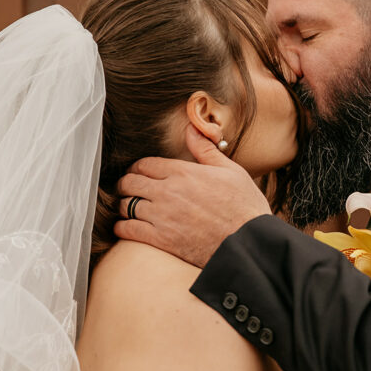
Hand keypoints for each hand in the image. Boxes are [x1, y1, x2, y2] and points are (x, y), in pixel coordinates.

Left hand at [114, 126, 272, 267]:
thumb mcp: (230, 170)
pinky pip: (128, 230)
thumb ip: (204, 149)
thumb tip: (190, 128)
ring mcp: (162, 216)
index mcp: (183, 172)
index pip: (144, 163)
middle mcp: (168, 192)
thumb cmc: (244, 205)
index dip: (137, 167)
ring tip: (128, 208)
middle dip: (126, 184)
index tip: (138, 173)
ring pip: (125, 205)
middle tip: (128, 188)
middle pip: (129, 182)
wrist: (248, 242)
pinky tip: (126, 227)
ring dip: (124, 206)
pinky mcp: (161, 239)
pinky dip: (122, 227)